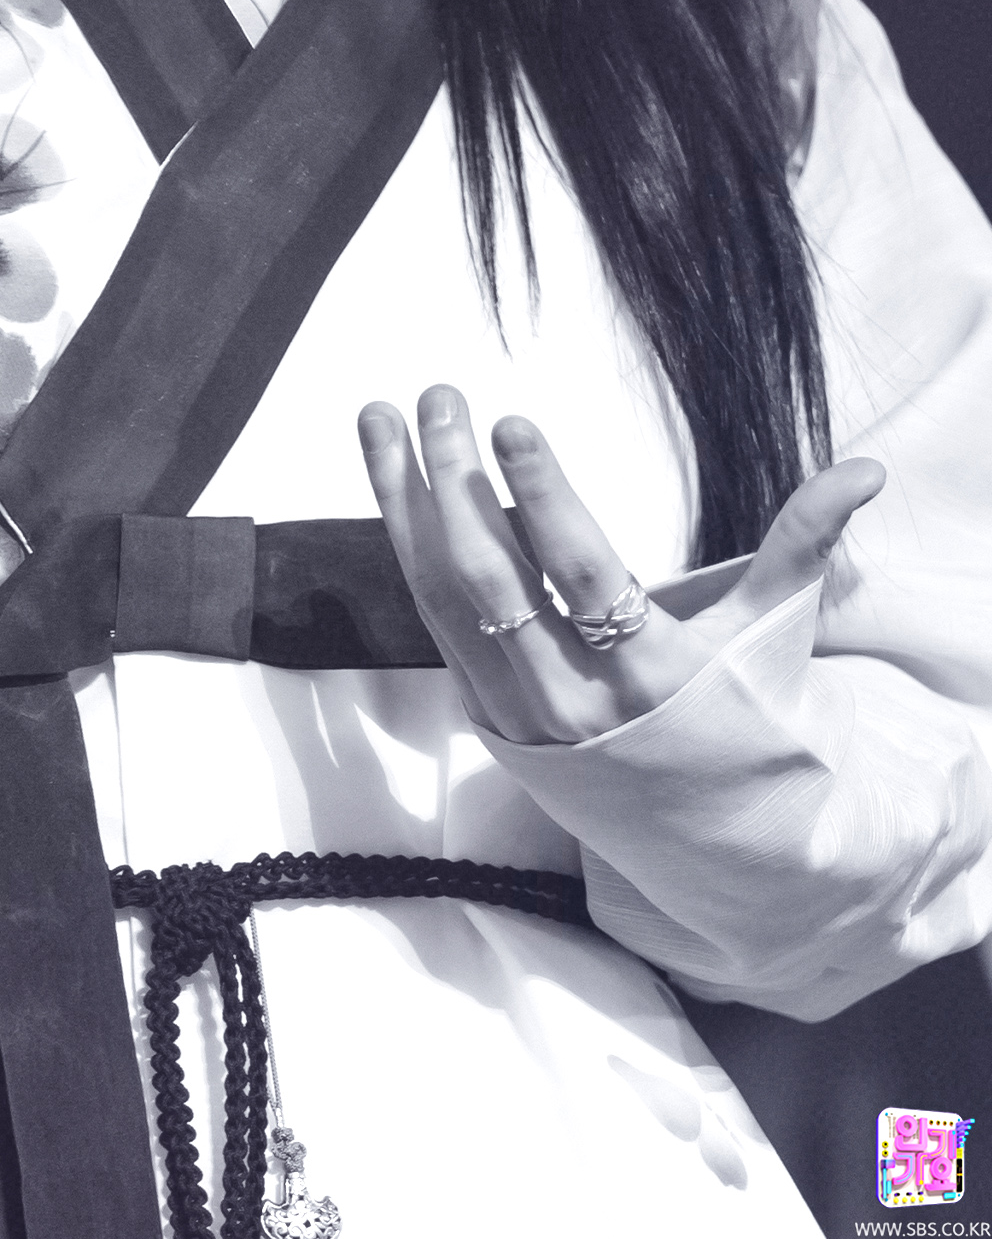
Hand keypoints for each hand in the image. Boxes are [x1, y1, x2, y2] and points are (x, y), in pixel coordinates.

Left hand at [358, 387, 884, 745]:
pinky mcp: (489, 718)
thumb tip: (866, 469)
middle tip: (440, 397)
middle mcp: (575, 702)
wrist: (718, 850)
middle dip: (455, 481)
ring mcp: (521, 715)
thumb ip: (805, 543)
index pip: (583, 576)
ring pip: (443, 600)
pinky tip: (393, 485)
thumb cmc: (748, 725)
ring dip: (405, 504)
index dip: (543, 498)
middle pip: (493, 581)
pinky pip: (435, 625)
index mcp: (653, 676)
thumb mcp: (775, 636)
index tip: (508, 424)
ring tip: (382, 418)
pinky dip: (408, 552)